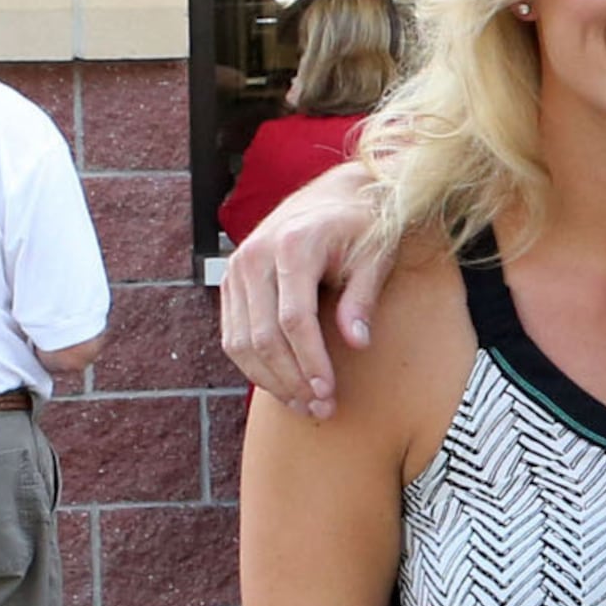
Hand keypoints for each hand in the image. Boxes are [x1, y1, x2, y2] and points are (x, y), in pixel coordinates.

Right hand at [219, 165, 396, 421]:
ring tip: (304, 405)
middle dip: (291, 380)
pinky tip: (284, 385)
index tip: (327, 392)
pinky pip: (232, 336)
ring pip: (240, 342)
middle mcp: (256, 255)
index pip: (294, 319)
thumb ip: (363, 297)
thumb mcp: (375, 256)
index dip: (310, 362)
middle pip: (263, 336)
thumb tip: (358, 343)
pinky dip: (255, 366)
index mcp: (293, 245)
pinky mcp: (231, 282)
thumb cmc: (363, 228)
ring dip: (271, 381)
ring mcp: (237, 268)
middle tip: (320, 410)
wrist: (335, 196)